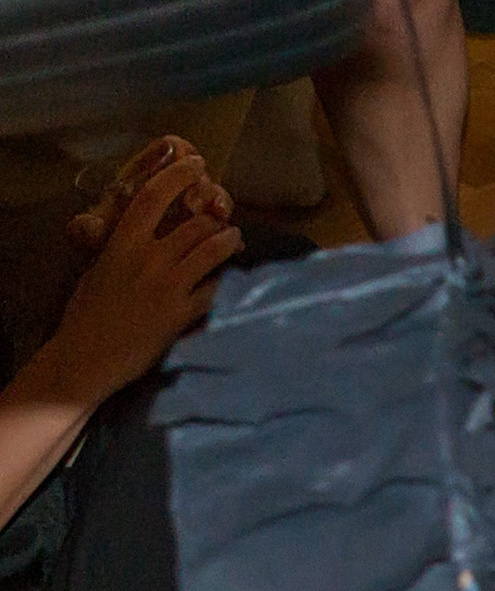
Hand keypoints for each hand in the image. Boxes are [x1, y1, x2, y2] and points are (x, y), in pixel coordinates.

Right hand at [35, 158, 241, 408]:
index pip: (154, 195)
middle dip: (215, 213)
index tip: (195, 164)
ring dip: (229, 240)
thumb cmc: (89, 311)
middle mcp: (149, 257)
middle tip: (224, 211)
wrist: (90, 353)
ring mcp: (168, 286)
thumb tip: (142, 233)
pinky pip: (216, 290)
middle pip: (194, 223)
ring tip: (236, 237)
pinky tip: (235, 277)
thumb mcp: (100, 266)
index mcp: (122, 240)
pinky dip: (228, 280)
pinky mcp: (182, 315)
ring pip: (211, 251)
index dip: (179, 175)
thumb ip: (123, 246)